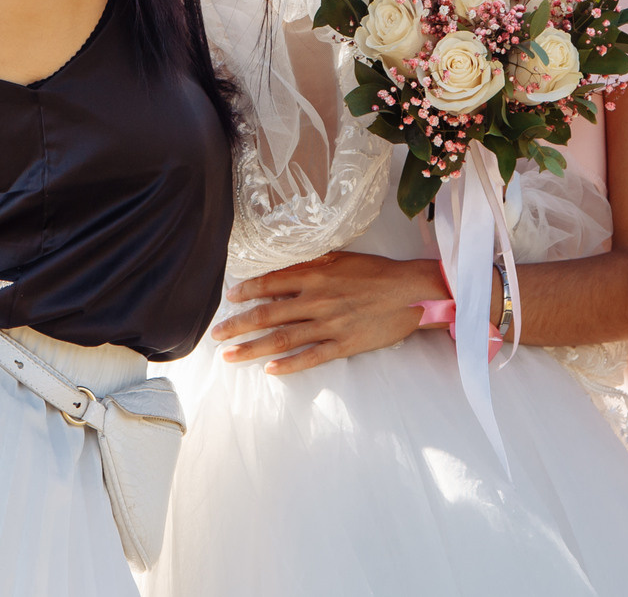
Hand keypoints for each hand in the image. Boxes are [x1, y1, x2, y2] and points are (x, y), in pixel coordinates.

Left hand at [209, 251, 445, 375]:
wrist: (411, 293)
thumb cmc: (376, 272)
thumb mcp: (341, 257)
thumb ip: (311, 264)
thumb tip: (282, 270)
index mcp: (316, 275)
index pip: (272, 283)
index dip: (247, 291)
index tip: (229, 298)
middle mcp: (317, 300)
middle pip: (269, 314)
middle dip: (238, 325)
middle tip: (216, 335)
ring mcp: (329, 325)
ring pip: (283, 338)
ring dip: (253, 347)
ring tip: (230, 355)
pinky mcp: (343, 345)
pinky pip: (311, 357)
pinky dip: (289, 365)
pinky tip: (270, 370)